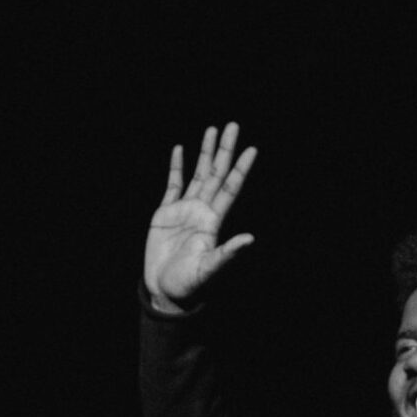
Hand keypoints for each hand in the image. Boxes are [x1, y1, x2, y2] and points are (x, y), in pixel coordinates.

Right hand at [144, 122, 257, 309]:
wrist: (164, 291)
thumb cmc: (189, 284)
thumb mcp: (210, 269)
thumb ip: (228, 253)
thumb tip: (250, 239)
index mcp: (214, 221)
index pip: (231, 188)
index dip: (240, 169)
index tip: (252, 149)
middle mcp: (203, 211)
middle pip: (217, 173)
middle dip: (224, 150)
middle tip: (233, 125)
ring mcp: (185, 210)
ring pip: (198, 174)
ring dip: (205, 152)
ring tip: (212, 129)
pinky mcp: (165, 213)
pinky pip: (173, 185)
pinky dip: (177, 167)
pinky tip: (180, 150)